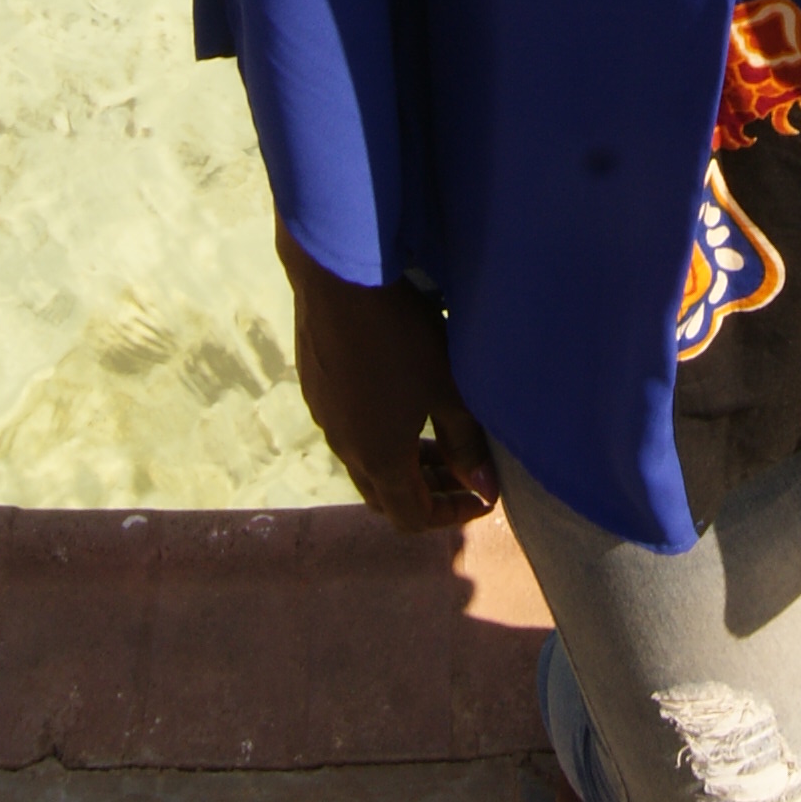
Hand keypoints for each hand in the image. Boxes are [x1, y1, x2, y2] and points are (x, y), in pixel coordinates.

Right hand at [277, 223, 499, 531]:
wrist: (338, 283)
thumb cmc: (401, 337)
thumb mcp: (445, 388)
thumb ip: (466, 443)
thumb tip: (485, 489)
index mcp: (380, 460)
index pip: (413, 518)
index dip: (452, 515)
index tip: (482, 495)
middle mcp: (346, 449)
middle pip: (386, 497)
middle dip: (428, 491)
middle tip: (462, 468)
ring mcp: (326, 419)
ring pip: (365, 463)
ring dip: (403, 463)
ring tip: (436, 435)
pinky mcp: (315, 389)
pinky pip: (349, 431)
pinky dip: (379, 435)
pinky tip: (397, 399)